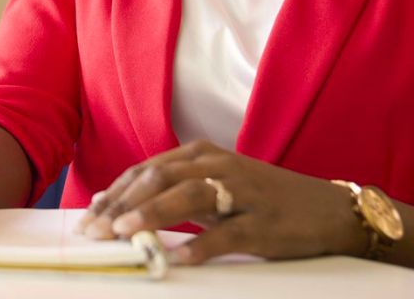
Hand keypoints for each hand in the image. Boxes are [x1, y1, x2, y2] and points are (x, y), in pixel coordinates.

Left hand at [75, 140, 364, 263]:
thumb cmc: (261, 197)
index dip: (115, 192)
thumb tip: (125, 207)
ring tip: (125, 233)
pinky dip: (200, 246)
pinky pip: (227, 234)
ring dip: (152, 215)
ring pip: (188, 197)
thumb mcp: (215, 185)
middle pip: (160, 178)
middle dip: (123, 204)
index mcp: (202, 154)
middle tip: (95, 230)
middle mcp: (218, 164)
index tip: (89, 217)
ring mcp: (242, 191)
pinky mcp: (264, 222)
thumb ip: (175, 191)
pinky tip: (179, 259)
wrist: (325, 208)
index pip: (147, 169)